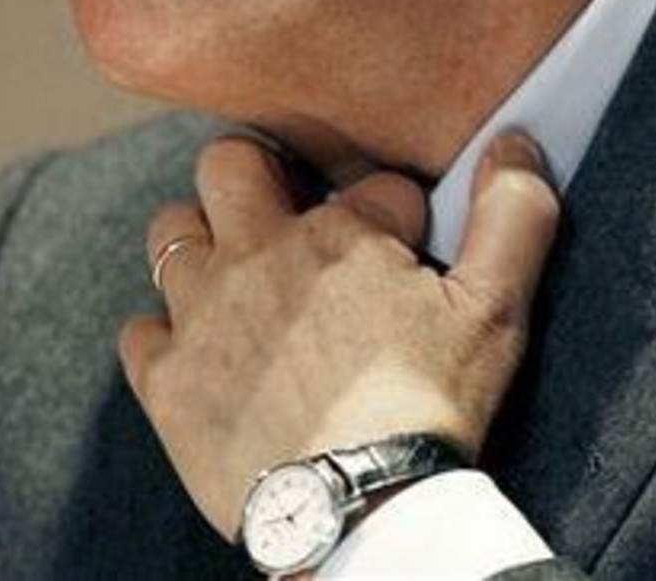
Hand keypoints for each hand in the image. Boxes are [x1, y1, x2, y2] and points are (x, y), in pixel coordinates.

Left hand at [119, 132, 558, 540]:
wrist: (363, 511)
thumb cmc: (430, 410)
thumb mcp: (494, 312)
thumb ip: (513, 219)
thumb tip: (516, 145)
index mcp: (339, 232)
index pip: (368, 185)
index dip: (394, 210)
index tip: (406, 248)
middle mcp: (257, 255)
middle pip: (228, 162)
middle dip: (256, 175)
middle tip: (284, 215)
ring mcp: (203, 315)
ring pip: (171, 232)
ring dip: (201, 243)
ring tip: (236, 277)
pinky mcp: (168, 381)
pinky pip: (140, 330)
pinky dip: (164, 336)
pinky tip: (201, 355)